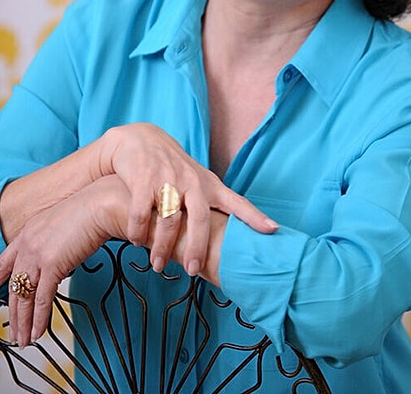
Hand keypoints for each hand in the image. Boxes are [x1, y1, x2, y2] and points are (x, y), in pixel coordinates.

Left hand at [0, 175, 133, 348]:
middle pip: (13, 286)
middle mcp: (28, 243)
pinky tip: (38, 331)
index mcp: (29, 232)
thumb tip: (58, 264)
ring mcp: (38, 254)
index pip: (4, 262)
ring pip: (24, 297)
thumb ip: (54, 243)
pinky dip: (39, 319)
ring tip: (24, 339)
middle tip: (14, 331)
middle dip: (13, 313)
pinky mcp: (52, 265)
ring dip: (24, 322)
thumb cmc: (93, 209)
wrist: (103, 203)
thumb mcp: (63, 224)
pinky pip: (42, 299)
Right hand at [98, 123, 277, 276]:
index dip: (254, 217)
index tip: (272, 229)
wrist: (141, 138)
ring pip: (169, 220)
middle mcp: (191, 180)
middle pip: (200, 219)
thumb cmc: (174, 167)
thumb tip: (233, 234)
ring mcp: (167, 179)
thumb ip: (212, 203)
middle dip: (197, 247)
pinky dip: (139, 231)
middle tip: (194, 271)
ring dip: (162, 247)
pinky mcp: (143, 179)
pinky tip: (137, 240)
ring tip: (158, 265)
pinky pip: (141, 213)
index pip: (236, 201)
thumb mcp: (198, 180)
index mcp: (209, 184)